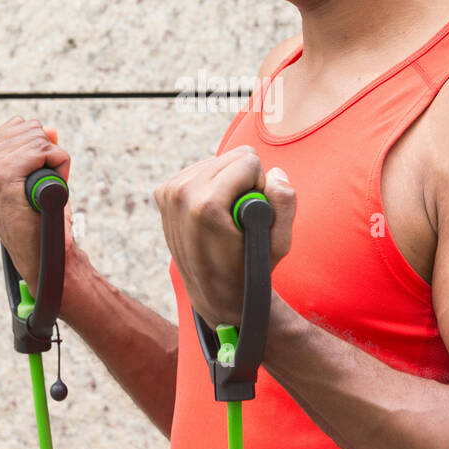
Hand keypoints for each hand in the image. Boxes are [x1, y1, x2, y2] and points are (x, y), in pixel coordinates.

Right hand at [0, 116, 75, 292]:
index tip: (31, 179)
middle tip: (41, 187)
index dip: (36, 150)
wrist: (38, 254)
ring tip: (42, 191)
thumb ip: (34, 149)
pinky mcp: (3, 176)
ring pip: (41, 139)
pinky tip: (48, 191)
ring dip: (53, 163)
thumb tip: (50, 128)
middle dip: (46, 154)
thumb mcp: (30, 177)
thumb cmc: (35, 218)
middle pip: (30, 128)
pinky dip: (60, 167)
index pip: (17, 126)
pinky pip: (48, 151)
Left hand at [153, 145, 295, 328]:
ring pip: (217, 161)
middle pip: (233, 157)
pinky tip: (211, 213)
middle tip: (239, 216)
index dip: (259, 186)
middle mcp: (181, 194)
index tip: (251, 215)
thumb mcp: (279, 245)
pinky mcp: (164, 192)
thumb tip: (275, 173)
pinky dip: (212, 185)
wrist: (214, 292)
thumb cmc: (248, 268)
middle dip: (244, 182)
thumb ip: (285, 203)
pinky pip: (201, 169)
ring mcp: (169, 193)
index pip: (248, 161)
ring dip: (228, 184)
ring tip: (225, 217)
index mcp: (205, 205)